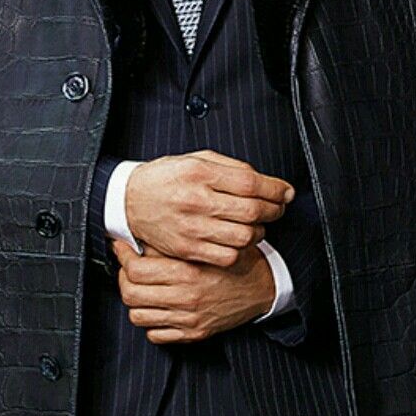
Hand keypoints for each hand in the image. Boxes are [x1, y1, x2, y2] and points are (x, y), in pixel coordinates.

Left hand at [111, 236, 276, 342]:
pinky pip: (156, 335)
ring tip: (141, 289)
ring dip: (135, 302)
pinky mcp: (194, 334)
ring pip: (138, 316)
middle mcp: (185, 298)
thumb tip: (140, 238)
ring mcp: (189, 319)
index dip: (122, 256)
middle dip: (123, 278)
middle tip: (128, 268)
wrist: (262, 288)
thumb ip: (175, 244)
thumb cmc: (234, 261)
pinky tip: (157, 308)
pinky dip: (151, 322)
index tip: (122, 248)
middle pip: (130, 293)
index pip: (136, 269)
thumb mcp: (207, 244)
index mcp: (187, 272)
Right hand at [124, 148, 294, 266]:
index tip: (286, 192)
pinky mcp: (187, 249)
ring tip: (255, 223)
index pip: (250, 184)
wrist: (130, 201)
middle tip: (276, 208)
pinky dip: (240, 249)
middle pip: (251, 211)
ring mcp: (191, 228)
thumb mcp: (196, 159)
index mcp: (199, 173)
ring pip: (243, 236)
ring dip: (258, 231)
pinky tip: (237, 239)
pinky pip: (227, 256)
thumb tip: (266, 182)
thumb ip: (231, 168)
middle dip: (273, 210)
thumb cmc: (167, 178)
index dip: (275, 189)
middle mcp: (196, 200)